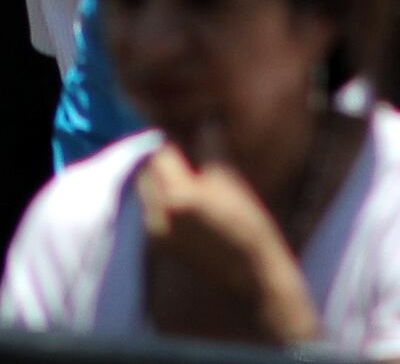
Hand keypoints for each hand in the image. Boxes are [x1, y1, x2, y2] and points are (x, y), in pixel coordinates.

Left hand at [133, 133, 323, 348]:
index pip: (162, 152)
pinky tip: (187, 201)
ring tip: (188, 177)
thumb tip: (203, 120)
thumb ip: (210, 148)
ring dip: (161, 179)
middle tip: (188, 155)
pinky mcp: (160, 246)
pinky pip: (152, 211)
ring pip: (147, 191)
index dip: (176, 141)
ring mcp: (156, 234)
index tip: (190, 135)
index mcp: (177, 196)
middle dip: (163, 159)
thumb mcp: (231, 181)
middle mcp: (159, 215)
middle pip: (148, 171)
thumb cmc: (249, 227)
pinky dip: (162, 200)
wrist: (252, 279)